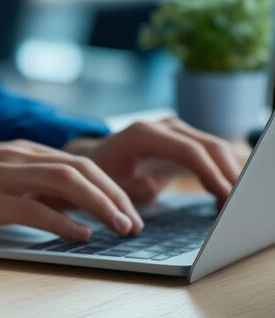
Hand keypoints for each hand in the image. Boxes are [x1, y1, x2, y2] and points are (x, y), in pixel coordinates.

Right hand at [0, 140, 144, 240]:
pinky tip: (82, 235)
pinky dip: (62, 221)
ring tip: (121, 227)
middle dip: (114, 194)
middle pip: (79, 167)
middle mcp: (16, 155)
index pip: (79, 162)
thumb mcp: (2, 176)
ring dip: (100, 205)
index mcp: (23, 151)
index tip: (130, 208)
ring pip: (64, 180)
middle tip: (135, 222)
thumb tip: (79, 207)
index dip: (111, 185)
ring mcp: (1, 174)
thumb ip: (35, 185)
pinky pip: (33, 207)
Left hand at [66, 118, 242, 208]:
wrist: (95, 159)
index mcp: (143, 134)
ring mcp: (175, 131)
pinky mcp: (182, 141)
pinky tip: (223, 196)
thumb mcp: (106, 185)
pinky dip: (220, 173)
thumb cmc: (99, 173)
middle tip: (237, 204)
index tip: (225, 195)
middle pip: (207, 146)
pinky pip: (208, 154)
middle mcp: (162, 127)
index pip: (187, 150)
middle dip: (227, 174)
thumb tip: (150, 188)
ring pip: (213, 148)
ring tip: (233, 204)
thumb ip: (127, 188)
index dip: (210, 173)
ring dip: (228, 174)